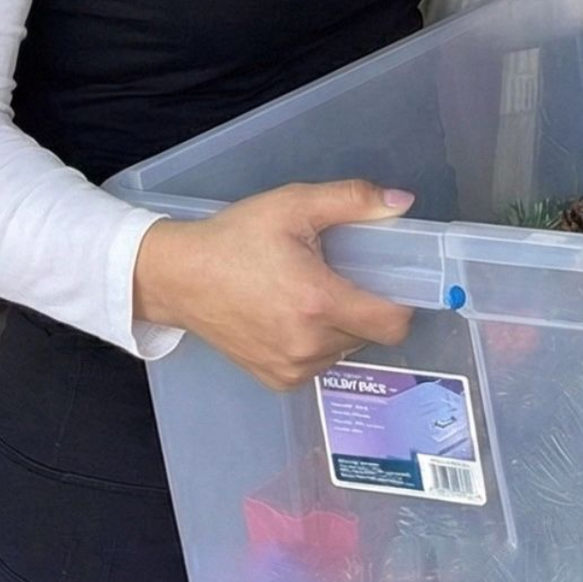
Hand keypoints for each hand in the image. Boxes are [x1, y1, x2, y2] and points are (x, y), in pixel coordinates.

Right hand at [132, 180, 412, 389]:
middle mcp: (309, 345)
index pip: (392, 324)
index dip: (401, 302)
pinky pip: (318, 363)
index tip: (392, 280)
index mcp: (318, 303)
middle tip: (341, 275)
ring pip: (345, 350)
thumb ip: (352, 200)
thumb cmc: (237, 237)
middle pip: (369, 334)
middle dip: (365, 306)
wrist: (180, 278)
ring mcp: (292, 369)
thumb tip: (402, 203)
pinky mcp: (276, 380)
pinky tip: (291, 315)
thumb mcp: (294, 205)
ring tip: (310, 293)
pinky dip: (317, 343)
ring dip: (341, 326)